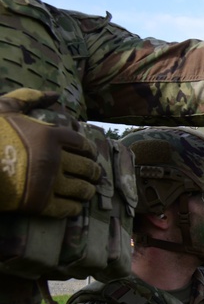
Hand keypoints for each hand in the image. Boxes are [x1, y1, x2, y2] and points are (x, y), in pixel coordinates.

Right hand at [0, 89, 100, 217]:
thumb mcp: (4, 108)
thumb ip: (29, 97)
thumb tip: (54, 93)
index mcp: (50, 136)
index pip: (83, 145)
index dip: (89, 151)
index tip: (89, 155)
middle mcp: (54, 159)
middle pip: (88, 168)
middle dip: (93, 172)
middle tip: (94, 175)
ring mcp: (48, 183)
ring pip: (82, 190)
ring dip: (88, 191)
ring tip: (87, 191)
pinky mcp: (39, 204)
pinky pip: (68, 209)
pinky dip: (75, 208)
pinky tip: (74, 206)